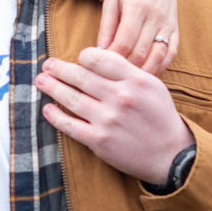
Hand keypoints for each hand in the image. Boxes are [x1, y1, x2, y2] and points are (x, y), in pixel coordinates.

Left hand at [35, 47, 193, 183]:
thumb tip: (97, 58)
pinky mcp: (99, 141)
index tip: (78, 59)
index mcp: (135, 80)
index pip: (99, 58)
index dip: (83, 56)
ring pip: (71, 98)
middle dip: (59, 68)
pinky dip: (55, 116)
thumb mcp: (152, 85)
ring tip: (41, 81)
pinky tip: (47, 108)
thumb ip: (127, 70)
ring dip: (51, 87)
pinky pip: (69, 125)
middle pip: (80, 76)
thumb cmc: (160, 116)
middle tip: (47, 64)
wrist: (170, 154)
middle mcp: (120, 97)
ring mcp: (108, 120)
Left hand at [97, 0, 177, 72]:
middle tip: (109, 80)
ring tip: (127, 82)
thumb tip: (98, 54)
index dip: (109, 61)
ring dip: (143, 73)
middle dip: (123, 71)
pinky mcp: (176, 27)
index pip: (123, 44)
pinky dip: (161, 66)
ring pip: (157, 57)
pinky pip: (171, 53)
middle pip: (140, 54)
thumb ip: (106, 27)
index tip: (96, 70)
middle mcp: (156, 17)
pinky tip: (148, 74)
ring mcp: (168, 23)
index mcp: (137, 8)